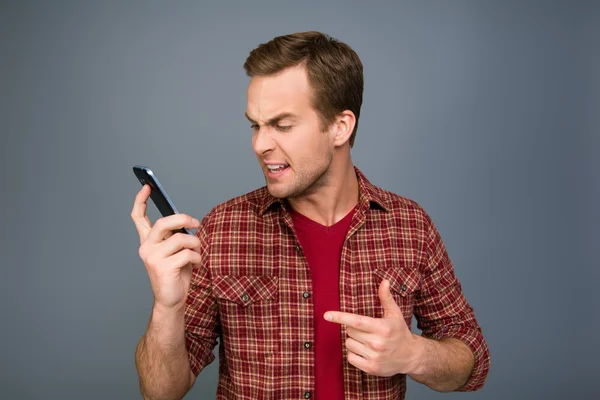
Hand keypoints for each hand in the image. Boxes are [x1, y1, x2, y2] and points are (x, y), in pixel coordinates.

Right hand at [131, 185, 201, 311]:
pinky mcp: (162, 267)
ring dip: (195, 245)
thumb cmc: (176, 274)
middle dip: (183, 219)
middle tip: (195, 222)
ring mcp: (152, 257)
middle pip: (164, 223)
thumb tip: (186, 221)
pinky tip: (195, 265)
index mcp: (148, 241)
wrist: (172, 300)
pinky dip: (197, 258)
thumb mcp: (175, 251)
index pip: (138, 217)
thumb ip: (174, 236)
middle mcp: (146, 247)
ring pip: (181, 239)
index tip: (148, 186)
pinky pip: (188, 254)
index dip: (141, 200)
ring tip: (197, 253)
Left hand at [324, 279, 421, 376]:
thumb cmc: (399, 332)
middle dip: (354, 328)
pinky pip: (350, 357)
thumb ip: (386, 297)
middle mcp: (377, 343)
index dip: (340, 317)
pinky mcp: (371, 368)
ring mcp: (374, 357)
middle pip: (350, 331)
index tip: (327, 315)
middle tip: (366, 330)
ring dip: (354, 341)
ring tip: (367, 341)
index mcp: (382, 327)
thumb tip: (384, 281)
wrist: (411, 356)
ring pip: (348, 343)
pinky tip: (365, 351)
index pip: (357, 321)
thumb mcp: (394, 313)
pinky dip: (354, 354)